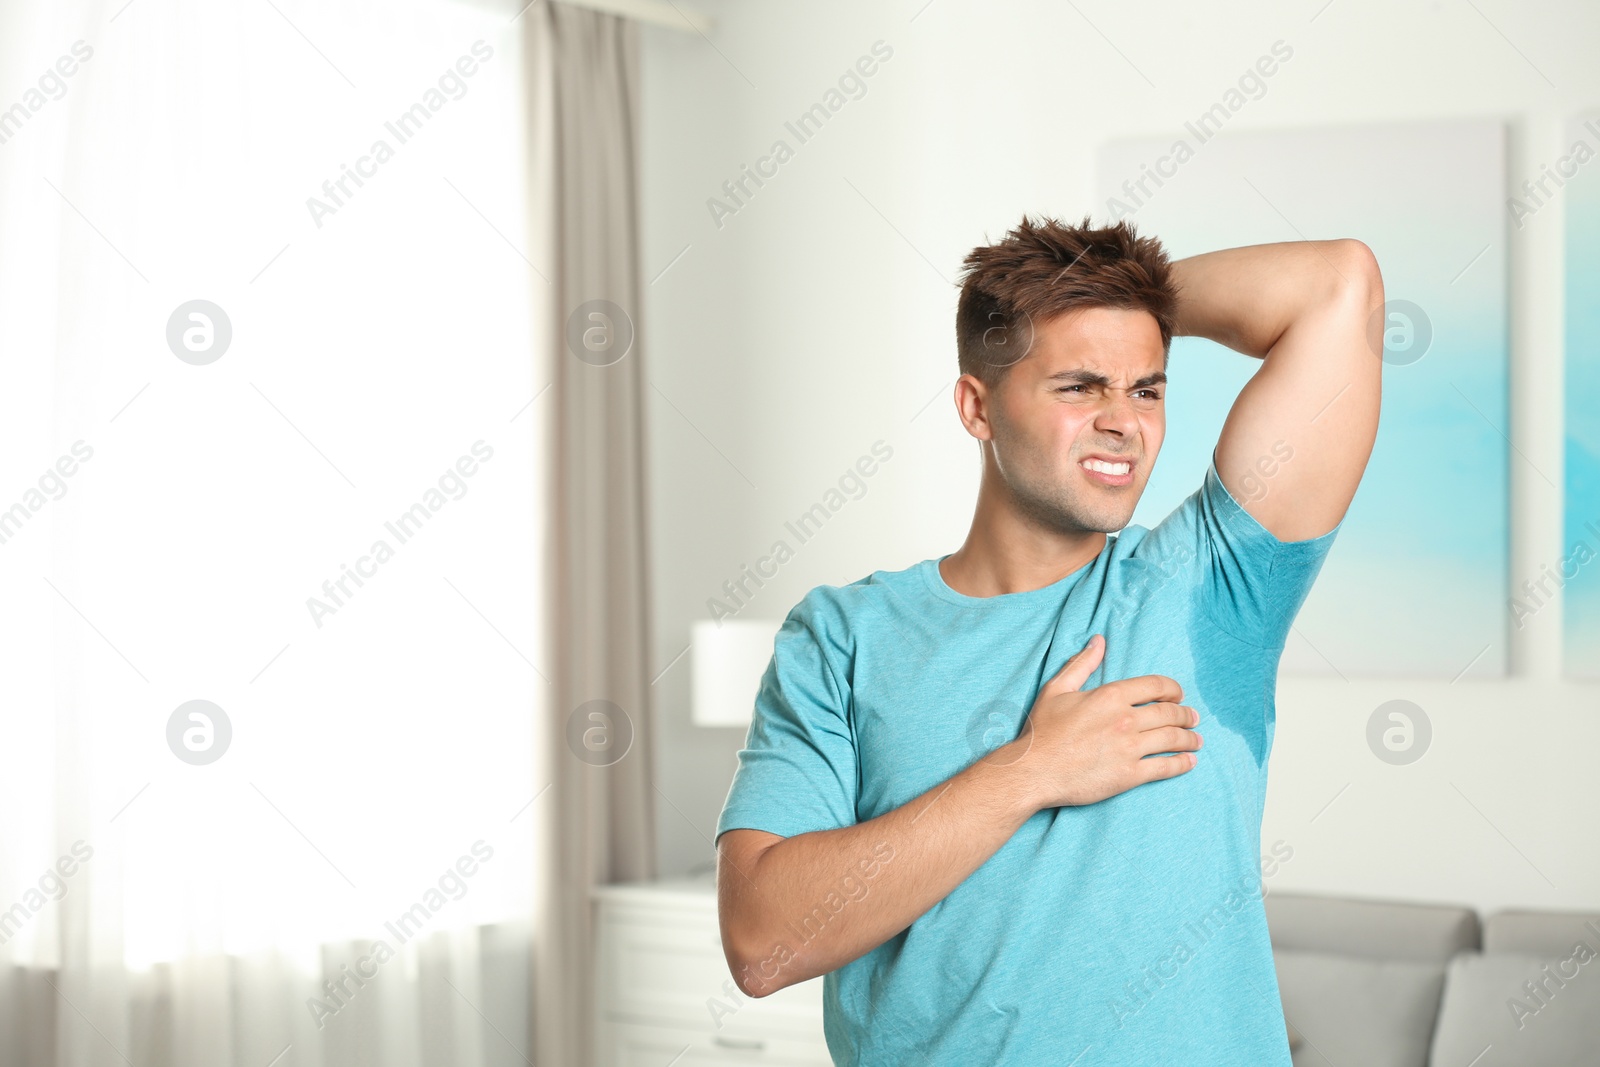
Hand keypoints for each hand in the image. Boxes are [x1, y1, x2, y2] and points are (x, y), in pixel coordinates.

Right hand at [1002, 633, 1200, 808]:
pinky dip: (1182, 764)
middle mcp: (1125, 719)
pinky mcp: (1129, 775)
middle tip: (1193, 718)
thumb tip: (1099, 641)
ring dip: (1190, 738)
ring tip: (1197, 740)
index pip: (1156, 686)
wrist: (1033, 770)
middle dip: (1186, 715)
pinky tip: (1190, 762)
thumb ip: (1082, 664)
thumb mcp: (1057, 689)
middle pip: (1169, 713)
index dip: (1173, 689)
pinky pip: (1165, 767)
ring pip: (1172, 739)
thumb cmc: (1043, 730)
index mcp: (1110, 695)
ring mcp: (1130, 748)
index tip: (1179, 695)